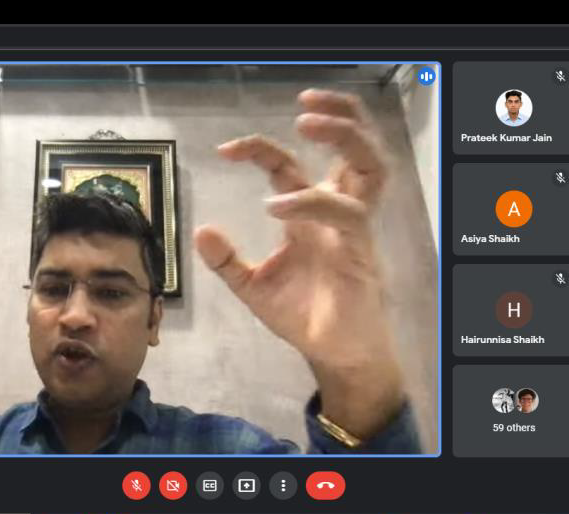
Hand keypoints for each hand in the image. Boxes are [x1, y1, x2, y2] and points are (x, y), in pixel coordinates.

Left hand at [194, 89, 404, 438]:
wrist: (331, 353)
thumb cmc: (302, 315)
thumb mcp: (253, 287)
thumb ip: (228, 260)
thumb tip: (201, 229)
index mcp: (308, 213)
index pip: (288, 163)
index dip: (259, 149)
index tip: (223, 150)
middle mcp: (334, 211)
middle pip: (351, 145)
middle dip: (336, 114)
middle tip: (304, 104)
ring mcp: (351, 227)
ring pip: (367, 164)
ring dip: (343, 136)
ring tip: (308, 123)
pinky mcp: (361, 249)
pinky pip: (345, 212)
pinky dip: (312, 201)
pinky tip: (278, 205)